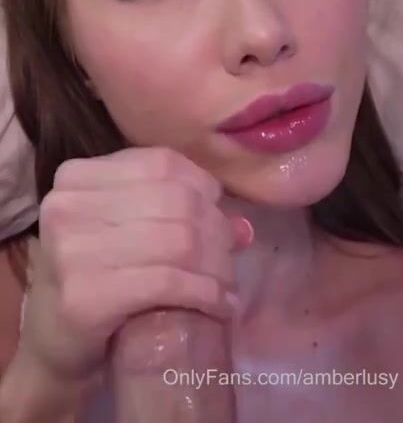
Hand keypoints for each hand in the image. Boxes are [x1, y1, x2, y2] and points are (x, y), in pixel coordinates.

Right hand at [19, 147, 243, 382]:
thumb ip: (176, 213)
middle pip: (176, 201)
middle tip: (231, 256)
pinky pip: (169, 282)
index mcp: (76, 176)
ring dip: (217, 265)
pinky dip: (205, 293)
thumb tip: (242, 226)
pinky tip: (219, 305)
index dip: (204, 189)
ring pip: (179, 241)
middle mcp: (68, 205)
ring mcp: (73, 249)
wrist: (53, 346)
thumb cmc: (95, 278)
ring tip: (227, 283)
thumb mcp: (127, 230)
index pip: (163, 164)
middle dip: (216, 230)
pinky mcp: (86, 296)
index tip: (219, 217)